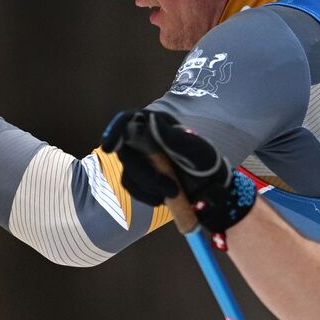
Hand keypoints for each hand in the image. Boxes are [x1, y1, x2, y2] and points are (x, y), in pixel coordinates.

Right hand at [100, 109, 256, 245]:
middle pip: (126, 154)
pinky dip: (146, 196)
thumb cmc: (206, 161)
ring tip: (174, 195)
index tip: (107, 147)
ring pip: (128, 174)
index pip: (127, 120)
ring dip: (148, 188)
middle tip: (171, 190)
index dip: (114, 131)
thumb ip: (174, 137)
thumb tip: (151, 120)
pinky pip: (133, 188)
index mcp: (156, 124)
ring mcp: (140, 160)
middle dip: (146, 175)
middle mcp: (143, 140)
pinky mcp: (140, 179)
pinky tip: (162, 200)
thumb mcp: (195, 149)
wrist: (212, 187)